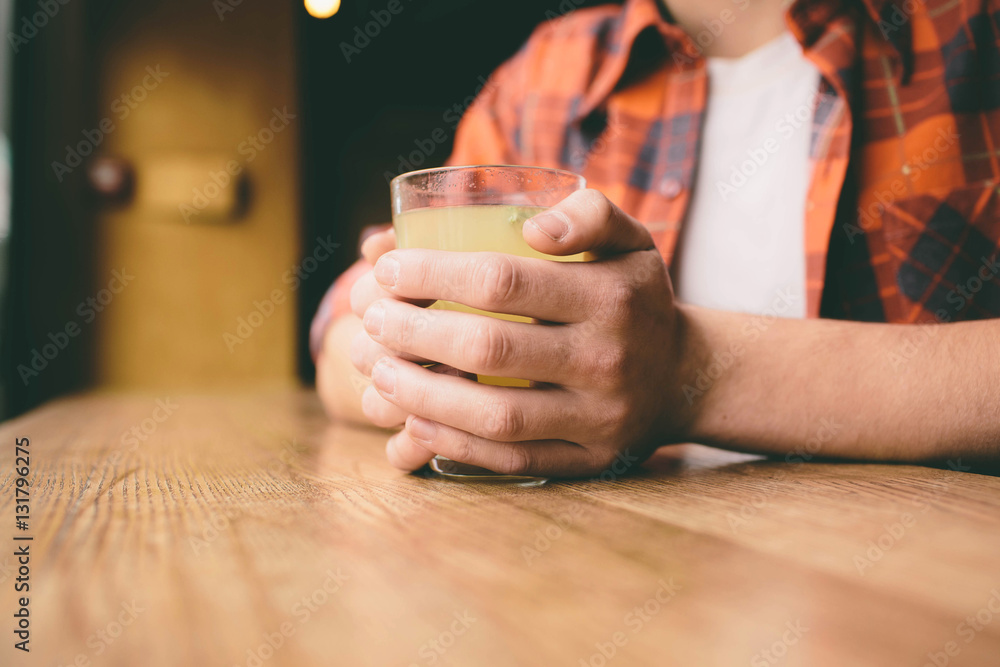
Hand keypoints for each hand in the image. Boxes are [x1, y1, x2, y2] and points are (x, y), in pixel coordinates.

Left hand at [359, 189, 694, 477]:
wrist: (683, 377)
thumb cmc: (634, 299)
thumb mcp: (631, 241)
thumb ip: (588, 213)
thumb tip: (530, 227)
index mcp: (610, 295)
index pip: (503, 281)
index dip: (433, 274)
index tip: (387, 268)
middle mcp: (607, 358)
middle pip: (490, 348)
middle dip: (414, 333)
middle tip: (372, 319)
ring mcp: (598, 418)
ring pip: (496, 415)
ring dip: (422, 395)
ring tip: (377, 370)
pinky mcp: (586, 459)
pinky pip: (511, 459)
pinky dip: (454, 443)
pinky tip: (413, 420)